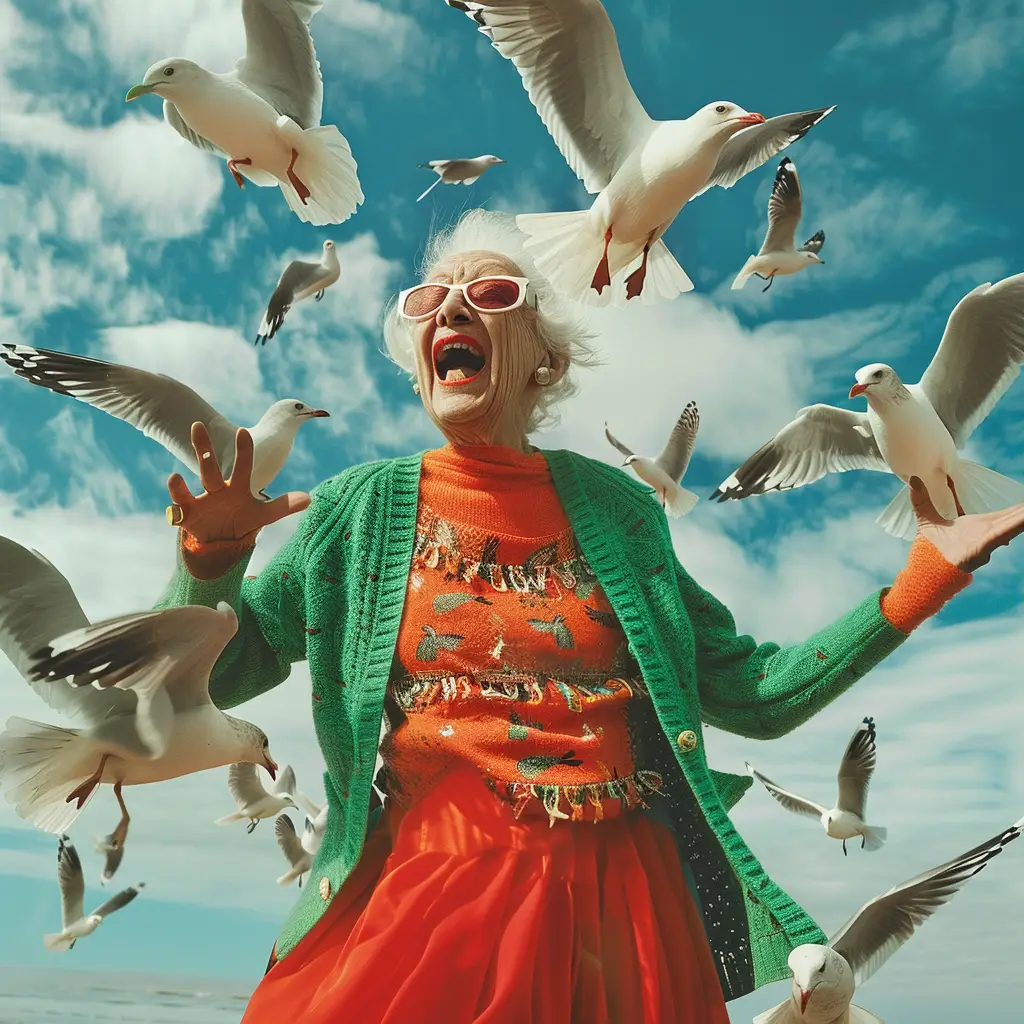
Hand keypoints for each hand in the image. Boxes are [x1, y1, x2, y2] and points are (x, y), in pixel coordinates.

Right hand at [167, 422, 309, 545]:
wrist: (222, 540)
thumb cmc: (242, 520)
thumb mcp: (263, 515)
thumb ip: (283, 506)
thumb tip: (309, 498)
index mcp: (237, 487)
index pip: (243, 466)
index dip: (243, 450)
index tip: (243, 431)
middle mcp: (218, 489)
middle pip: (210, 467)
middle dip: (204, 448)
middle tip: (197, 425)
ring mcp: (201, 501)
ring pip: (189, 489)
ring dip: (181, 485)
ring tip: (173, 478)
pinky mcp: (188, 517)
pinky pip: (178, 512)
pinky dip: (174, 511)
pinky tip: (171, 510)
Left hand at [911, 475, 1023, 571]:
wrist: (926, 573)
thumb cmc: (931, 550)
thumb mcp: (926, 520)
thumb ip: (922, 500)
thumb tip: (914, 478)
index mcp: (981, 524)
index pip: (1007, 512)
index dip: (1020, 506)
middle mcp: (988, 531)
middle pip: (1016, 516)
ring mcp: (988, 538)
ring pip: (1015, 522)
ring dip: (1023, 515)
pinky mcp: (983, 545)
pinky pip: (1004, 533)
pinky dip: (1017, 524)